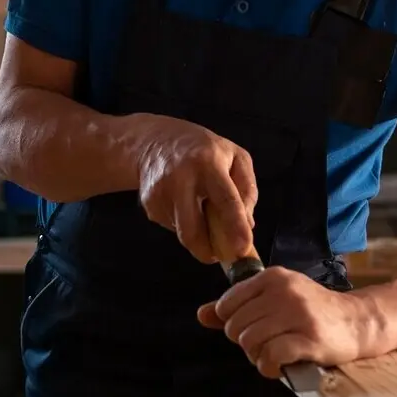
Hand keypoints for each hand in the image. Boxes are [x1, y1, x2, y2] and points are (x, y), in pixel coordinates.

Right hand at [134, 115, 257, 264]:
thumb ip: (247, 189)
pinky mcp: (148, 205)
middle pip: (193, 230)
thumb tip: (247, 225)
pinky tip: (184, 203)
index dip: (235, 227)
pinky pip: (172, 227)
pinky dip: (184, 223)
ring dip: (198, 233)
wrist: (153, 141)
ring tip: (201, 210)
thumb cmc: (203, 149)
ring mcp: (160, 193)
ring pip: (183, 233)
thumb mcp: (236, 156)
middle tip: (220, 255)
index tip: (243, 249)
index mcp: (208, 163)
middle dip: (208, 251)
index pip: (225, 200)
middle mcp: (181, 179)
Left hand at [196, 267, 377, 378]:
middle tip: (267, 345)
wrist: (356, 321)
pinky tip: (280, 366)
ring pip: (250, 342)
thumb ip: (238, 306)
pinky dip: (269, 368)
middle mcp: (284, 292)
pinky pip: (270, 357)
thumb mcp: (275, 299)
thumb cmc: (312, 311)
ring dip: (258, 357)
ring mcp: (298, 315)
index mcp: (273, 278)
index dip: (234, 324)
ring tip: (275, 355)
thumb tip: (202, 314)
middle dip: (246, 343)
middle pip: (236, 327)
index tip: (255, 328)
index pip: (228, 304)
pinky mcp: (309, 339)